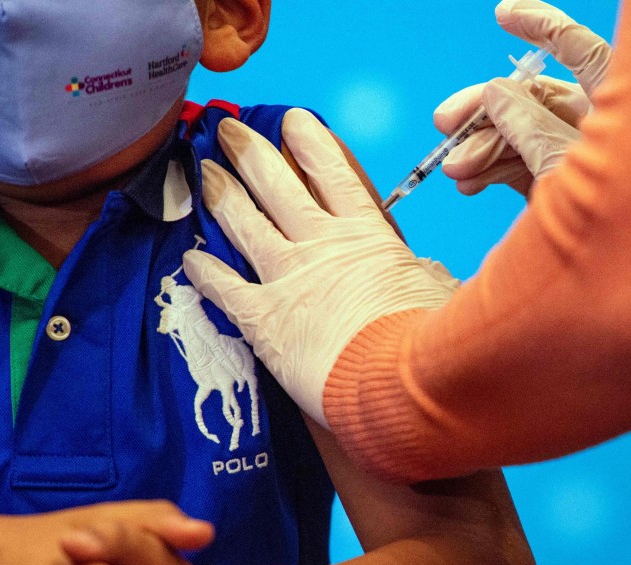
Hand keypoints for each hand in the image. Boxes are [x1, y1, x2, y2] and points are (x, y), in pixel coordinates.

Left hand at [183, 110, 456, 428]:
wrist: (397, 379)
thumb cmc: (430, 338)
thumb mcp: (440, 293)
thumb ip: (425, 276)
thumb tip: (426, 273)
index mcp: (368, 235)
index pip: (334, 176)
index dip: (310, 144)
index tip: (291, 120)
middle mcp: (321, 245)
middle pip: (277, 188)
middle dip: (249, 154)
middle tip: (227, 133)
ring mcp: (288, 278)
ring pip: (245, 224)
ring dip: (222, 195)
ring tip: (204, 172)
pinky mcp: (264, 318)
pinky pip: (225, 289)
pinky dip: (206, 273)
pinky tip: (190, 257)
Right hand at [436, 0, 611, 195]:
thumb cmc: (627, 219)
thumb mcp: (567, 163)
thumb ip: (529, 123)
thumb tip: (494, 91)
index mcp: (619, 103)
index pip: (578, 48)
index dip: (541, 27)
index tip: (504, 14)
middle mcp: (600, 125)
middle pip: (533, 99)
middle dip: (485, 111)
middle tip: (444, 124)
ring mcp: (578, 158)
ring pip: (521, 137)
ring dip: (483, 151)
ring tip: (453, 173)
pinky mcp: (561, 190)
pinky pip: (522, 169)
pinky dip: (493, 175)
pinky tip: (466, 185)